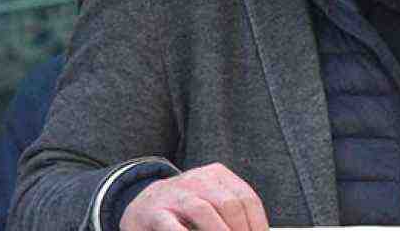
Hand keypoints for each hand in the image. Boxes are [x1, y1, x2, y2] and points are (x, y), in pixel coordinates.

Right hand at [121, 163, 268, 230]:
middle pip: (228, 204)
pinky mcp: (156, 212)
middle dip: (241, 230)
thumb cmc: (183, 209)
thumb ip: (230, 214)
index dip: (257, 223)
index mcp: (216, 174)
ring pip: (204, 211)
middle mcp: (197, 179)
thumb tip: (255, 230)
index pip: (246, 197)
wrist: (142, 205)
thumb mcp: (210, 201)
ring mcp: (175, 194)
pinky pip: (174, 226)